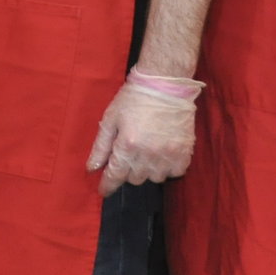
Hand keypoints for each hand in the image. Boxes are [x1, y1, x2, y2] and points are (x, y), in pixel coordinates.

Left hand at [87, 70, 201, 192]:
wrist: (166, 84)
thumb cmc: (134, 99)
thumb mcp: (111, 119)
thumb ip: (100, 147)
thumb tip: (91, 169)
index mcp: (128, 145)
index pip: (115, 176)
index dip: (108, 185)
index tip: (104, 190)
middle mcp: (148, 154)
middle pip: (134, 179)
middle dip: (128, 170)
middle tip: (129, 153)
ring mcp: (168, 154)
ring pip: (154, 178)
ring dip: (147, 169)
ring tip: (146, 152)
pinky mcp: (184, 152)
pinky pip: (174, 173)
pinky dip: (167, 168)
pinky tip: (162, 154)